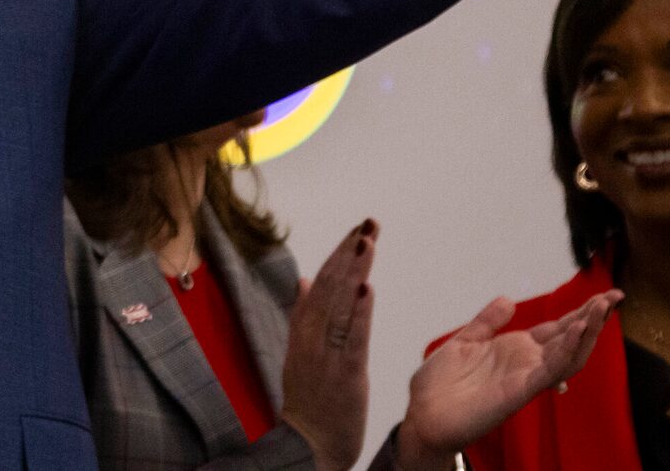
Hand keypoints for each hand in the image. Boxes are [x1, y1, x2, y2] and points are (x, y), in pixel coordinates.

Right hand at [277, 220, 376, 470]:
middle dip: (350, 252)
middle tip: (368, 223)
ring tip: (368, 242)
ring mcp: (326, 355)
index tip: (357, 228)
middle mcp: (312, 337)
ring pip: (340, 305)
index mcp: (304, 330)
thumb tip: (304, 279)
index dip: (339, 252)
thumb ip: (304, 315)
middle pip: (331, 285)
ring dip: (355, 271)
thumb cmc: (310, 402)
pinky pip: (352, 339)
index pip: (322, 280)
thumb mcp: (301, 353)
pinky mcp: (344, 375)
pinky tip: (368, 289)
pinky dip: (359, 312)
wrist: (307, 447)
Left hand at [388, 289, 618, 470]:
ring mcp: (526, 377)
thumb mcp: (465, 342)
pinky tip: (575, 331)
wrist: (423, 414)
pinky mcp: (519, 391)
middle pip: (570, 339)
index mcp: (517, 349)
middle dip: (594, 319)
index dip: (582, 313)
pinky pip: (549, 371)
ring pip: (568, 356)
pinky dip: (565, 351)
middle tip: (615, 296)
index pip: (558, 328)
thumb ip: (487, 322)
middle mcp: (527, 363)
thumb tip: (507, 300)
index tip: (606, 295)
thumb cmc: (441, 385)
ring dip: (586, 332)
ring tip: (601, 308)